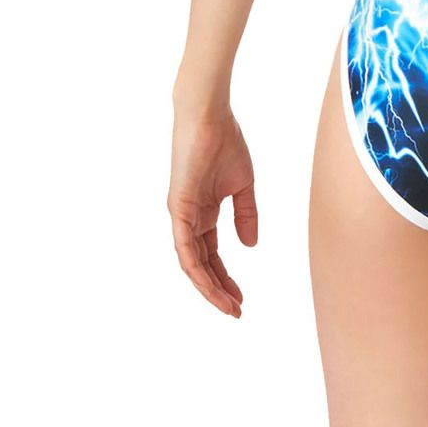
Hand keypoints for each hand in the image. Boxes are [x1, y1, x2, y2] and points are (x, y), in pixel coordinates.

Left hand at [167, 107, 257, 316]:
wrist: (210, 117)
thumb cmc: (225, 143)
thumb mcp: (243, 185)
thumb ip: (246, 215)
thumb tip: (250, 245)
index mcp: (205, 212)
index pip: (213, 254)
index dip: (226, 277)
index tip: (242, 298)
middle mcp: (189, 219)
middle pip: (202, 264)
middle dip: (218, 289)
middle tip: (235, 310)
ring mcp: (181, 215)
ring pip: (192, 262)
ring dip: (208, 287)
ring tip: (227, 305)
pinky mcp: (177, 208)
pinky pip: (184, 246)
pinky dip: (196, 267)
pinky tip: (210, 282)